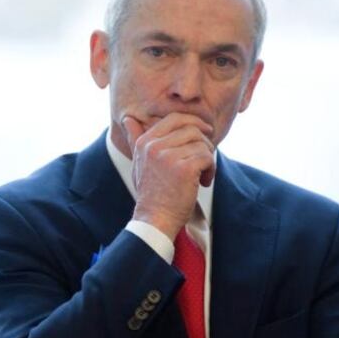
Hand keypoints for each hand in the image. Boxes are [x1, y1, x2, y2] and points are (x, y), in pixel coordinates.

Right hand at [123, 113, 214, 239]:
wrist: (155, 219)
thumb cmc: (151, 193)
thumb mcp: (139, 163)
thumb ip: (135, 140)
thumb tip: (128, 119)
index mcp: (145, 142)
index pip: (174, 118)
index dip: (193, 122)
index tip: (205, 133)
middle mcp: (154, 147)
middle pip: (192, 129)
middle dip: (204, 142)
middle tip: (205, 158)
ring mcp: (168, 157)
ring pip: (202, 144)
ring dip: (208, 159)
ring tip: (201, 174)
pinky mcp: (184, 169)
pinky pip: (207, 157)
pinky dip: (210, 170)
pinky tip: (203, 182)